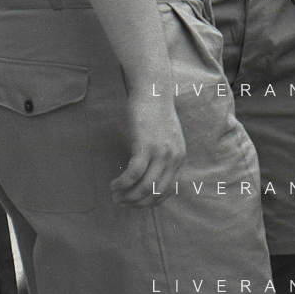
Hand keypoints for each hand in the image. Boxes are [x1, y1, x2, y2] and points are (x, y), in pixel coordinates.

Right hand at [110, 89, 185, 206]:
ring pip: (144, 186)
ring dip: (127, 195)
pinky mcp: (145, 145)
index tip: (136, 202)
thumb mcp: (166, 138)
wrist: (153, 91)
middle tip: (121, 202)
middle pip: (155, 192)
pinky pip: (133, 174)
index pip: (168, 190)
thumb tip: (149, 175)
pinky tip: (114, 184)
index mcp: (180, 158)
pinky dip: (122, 183)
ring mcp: (161, 152)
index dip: (150, 201)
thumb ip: (163, 155)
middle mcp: (173, 158)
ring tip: (115, 194)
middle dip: (136, 202)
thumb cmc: (156, 113)